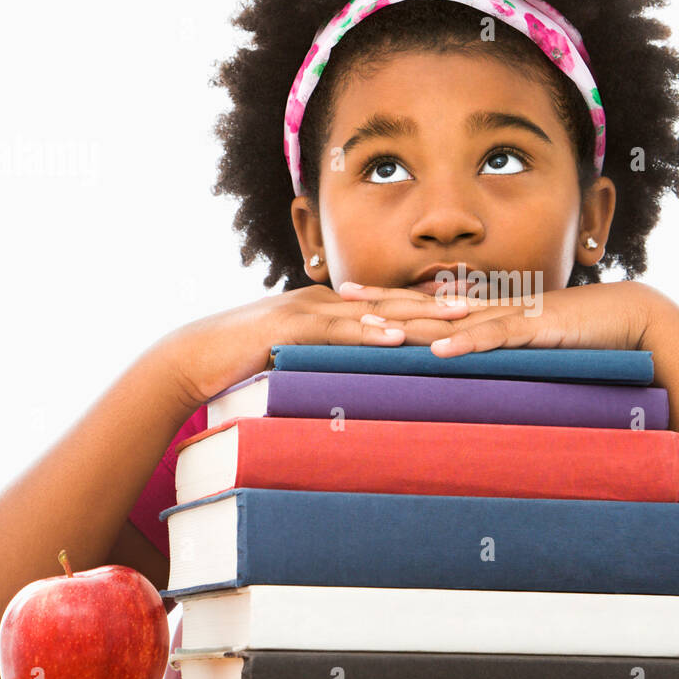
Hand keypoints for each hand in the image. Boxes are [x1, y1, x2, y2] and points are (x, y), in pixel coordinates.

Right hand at [156, 282, 471, 407]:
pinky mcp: (288, 328)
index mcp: (329, 308)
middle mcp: (323, 301)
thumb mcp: (297, 360)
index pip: (389, 302)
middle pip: (392, 300)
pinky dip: (367, 332)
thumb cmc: (243, 364)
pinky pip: (335, 330)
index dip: (429, 302)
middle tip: (484, 303)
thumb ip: (329, 361)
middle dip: (438, 301)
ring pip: (373, 311)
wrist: (193, 358)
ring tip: (459, 314)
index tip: (470, 303)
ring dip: (418, 312)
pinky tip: (396, 336)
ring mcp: (307, 310)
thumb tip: (359, 378)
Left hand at [330, 279, 660, 357]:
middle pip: (425, 305)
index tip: (346, 294)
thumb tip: (463, 360)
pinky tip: (440, 351)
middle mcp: (490, 308)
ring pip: (452, 320)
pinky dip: (468, 344)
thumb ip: (494, 348)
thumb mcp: (525, 342)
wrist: (625, 316)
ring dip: (411, 324)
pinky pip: (496, 338)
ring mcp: (511, 317)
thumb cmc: (576, 333)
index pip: (425, 302)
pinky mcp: (535, 330)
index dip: (386, 297)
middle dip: (382, 302)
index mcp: (485, 310)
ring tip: (372, 327)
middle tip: (339, 298)